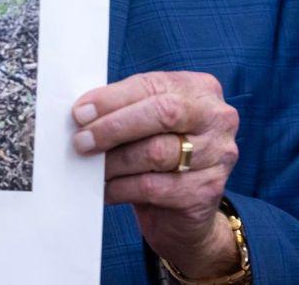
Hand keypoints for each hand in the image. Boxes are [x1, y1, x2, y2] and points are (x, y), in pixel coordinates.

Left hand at [72, 71, 240, 277]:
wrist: (186, 211)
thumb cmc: (161, 152)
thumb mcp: (148, 121)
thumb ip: (125, 109)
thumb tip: (84, 112)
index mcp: (200, 89)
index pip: (152, 86)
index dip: (113, 99)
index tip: (80, 112)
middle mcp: (216, 117)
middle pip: (162, 113)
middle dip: (114, 126)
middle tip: (82, 141)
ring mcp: (217, 154)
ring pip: (156, 152)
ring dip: (114, 161)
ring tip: (91, 167)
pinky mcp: (207, 190)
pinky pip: (154, 187)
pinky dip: (121, 188)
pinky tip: (105, 189)